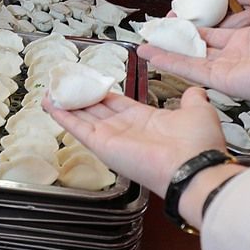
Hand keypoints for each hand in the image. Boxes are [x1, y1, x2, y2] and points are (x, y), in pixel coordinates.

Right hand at [45, 86, 231, 201]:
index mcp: (147, 121)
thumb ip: (191, 99)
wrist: (194, 167)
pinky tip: (50, 103)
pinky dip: (62, 115)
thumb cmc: (198, 143)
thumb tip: (194, 91)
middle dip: (81, 98)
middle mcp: (127, 130)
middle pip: (97, 110)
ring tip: (50, 92)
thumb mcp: (198, 111)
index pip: (118, 104)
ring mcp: (113, 138)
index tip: (91, 83)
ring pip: (83, 117)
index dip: (103, 93)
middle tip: (64, 85)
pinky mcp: (103, 145)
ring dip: (66, 104)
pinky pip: (78, 128)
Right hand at [139, 0, 249, 99]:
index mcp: (246, 34)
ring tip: (145, 42)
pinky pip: (191, 70)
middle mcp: (235, 52)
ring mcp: (227, 67)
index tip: (178, 11)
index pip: (215, 27)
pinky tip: (151, 55)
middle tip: (156, 27)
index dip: (196, 19)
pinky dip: (170, 62)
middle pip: (198, 44)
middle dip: (176, 36)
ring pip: (190, 58)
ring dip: (167, 50)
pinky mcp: (223, 80)